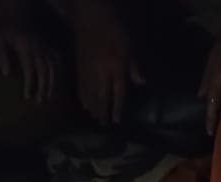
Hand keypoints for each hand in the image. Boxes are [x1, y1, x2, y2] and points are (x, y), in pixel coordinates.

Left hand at [0, 25, 55, 101]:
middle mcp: (37, 47)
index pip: (29, 69)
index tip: (27, 97)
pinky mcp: (47, 44)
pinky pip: (57, 59)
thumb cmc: (5, 26)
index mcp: (25, 47)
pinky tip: (55, 82)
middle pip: (43, 71)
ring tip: (49, 96)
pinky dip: (58, 71)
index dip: (29, 84)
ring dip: (52, 82)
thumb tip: (5, 75)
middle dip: (42, 87)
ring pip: (52, 66)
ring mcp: (44, 45)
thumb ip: (1, 56)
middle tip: (39, 101)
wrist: (17, 9)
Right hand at [75, 5, 143, 125]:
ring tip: (95, 119)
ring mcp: (88, 71)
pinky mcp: (79, 67)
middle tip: (104, 125)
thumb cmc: (114, 29)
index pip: (118, 93)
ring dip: (93, 109)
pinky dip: (83, 98)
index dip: (117, 108)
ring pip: (90, 95)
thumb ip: (134, 66)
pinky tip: (85, 105)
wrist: (90, 16)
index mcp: (115, 67)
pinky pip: (81, 87)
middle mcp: (101, 73)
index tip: (117, 121)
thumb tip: (141, 83)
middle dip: (103, 113)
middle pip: (102, 98)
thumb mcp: (129, 45)